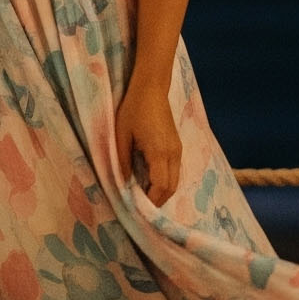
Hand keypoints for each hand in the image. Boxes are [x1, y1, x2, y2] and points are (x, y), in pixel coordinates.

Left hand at [114, 75, 181, 206]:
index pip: (160, 187)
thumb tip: (124, 183)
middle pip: (171, 188)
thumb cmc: (133, 109)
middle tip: (139, 208)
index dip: (151, 202)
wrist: (151, 88)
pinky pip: (174, 172)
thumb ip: (122, 161)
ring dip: (161, 192)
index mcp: (160, 153)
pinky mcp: (176, 146)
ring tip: (143, 197)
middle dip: (157, 201)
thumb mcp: (121, 135)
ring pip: (175, 181)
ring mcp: (177, 150)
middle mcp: (173, 154)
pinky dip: (164, 182)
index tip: (137, 210)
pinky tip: (149, 182)